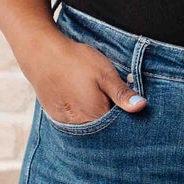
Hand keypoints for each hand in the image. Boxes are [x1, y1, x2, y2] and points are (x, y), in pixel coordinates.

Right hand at [32, 35, 146, 124]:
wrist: (41, 54)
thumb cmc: (75, 61)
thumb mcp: (105, 73)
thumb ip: (122, 93)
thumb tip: (141, 107)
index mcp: (96, 116)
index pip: (119, 127)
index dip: (125, 116)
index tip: (127, 104)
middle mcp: (81, 125)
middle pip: (103, 129)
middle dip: (111, 119)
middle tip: (107, 97)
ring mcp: (67, 123)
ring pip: (89, 127)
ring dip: (95, 118)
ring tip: (92, 97)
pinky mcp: (57, 118)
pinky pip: (75, 123)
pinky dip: (82, 116)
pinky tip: (81, 101)